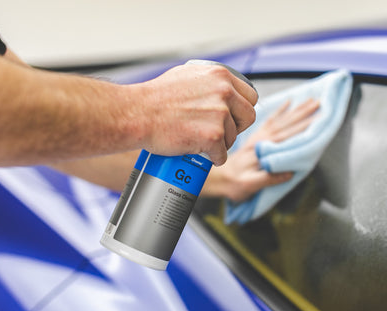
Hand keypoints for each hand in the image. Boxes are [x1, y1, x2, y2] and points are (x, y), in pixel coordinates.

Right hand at [128, 63, 257, 165]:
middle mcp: (224, 92)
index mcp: (220, 75)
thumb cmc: (155, 98)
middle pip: (248, 117)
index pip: (250, 96)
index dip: (241, 109)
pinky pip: (222, 155)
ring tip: (199, 141)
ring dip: (220, 143)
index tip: (232, 117)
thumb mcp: (187, 76)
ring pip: (233, 138)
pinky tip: (200, 153)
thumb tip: (223, 90)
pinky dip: (213, 158)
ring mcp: (219, 114)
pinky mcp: (212, 136)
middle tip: (218, 132)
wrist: (137, 114)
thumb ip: (209, 82)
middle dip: (235, 128)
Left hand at [202, 98, 319, 201]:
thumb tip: (289, 172)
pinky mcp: (257, 137)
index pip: (289, 135)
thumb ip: (268, 178)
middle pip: (288, 124)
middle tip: (321, 103)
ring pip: (282, 119)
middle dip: (305, 113)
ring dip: (298, 110)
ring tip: (312, 101)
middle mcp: (263, 139)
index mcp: (265, 149)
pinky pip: (270, 120)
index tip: (319, 118)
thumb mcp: (250, 185)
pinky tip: (289, 102)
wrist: (218, 178)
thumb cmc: (234, 184)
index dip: (305, 126)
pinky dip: (280, 110)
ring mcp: (260, 137)